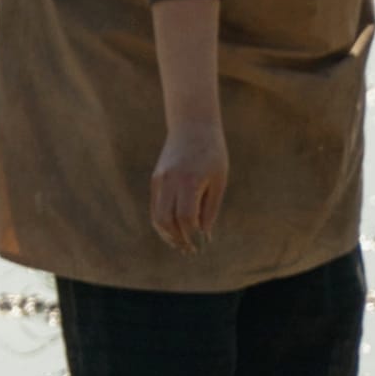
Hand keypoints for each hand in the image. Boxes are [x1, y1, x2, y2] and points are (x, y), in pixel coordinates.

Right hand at [149, 120, 231, 248]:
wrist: (192, 125)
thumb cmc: (212, 152)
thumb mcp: (218, 180)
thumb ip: (210, 208)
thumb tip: (203, 234)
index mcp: (188, 181)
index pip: (186, 218)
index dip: (193, 236)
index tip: (202, 245)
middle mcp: (169, 182)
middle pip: (166, 221)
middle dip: (177, 239)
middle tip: (190, 250)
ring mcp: (159, 181)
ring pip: (156, 216)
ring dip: (168, 234)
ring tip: (181, 244)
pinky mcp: (155, 180)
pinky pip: (155, 207)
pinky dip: (163, 222)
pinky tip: (175, 229)